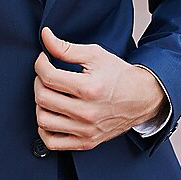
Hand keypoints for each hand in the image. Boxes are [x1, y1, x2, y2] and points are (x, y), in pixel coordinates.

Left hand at [33, 26, 165, 152]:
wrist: (142, 97)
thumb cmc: (119, 75)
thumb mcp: (95, 55)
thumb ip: (66, 48)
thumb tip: (45, 36)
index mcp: (89, 88)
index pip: (48, 76)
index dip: (40, 64)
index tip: (43, 60)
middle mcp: (87, 112)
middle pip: (43, 98)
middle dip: (38, 82)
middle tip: (46, 75)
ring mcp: (86, 130)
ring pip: (43, 120)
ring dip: (40, 105)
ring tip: (49, 94)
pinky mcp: (86, 142)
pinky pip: (53, 143)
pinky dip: (44, 130)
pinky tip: (51, 115)